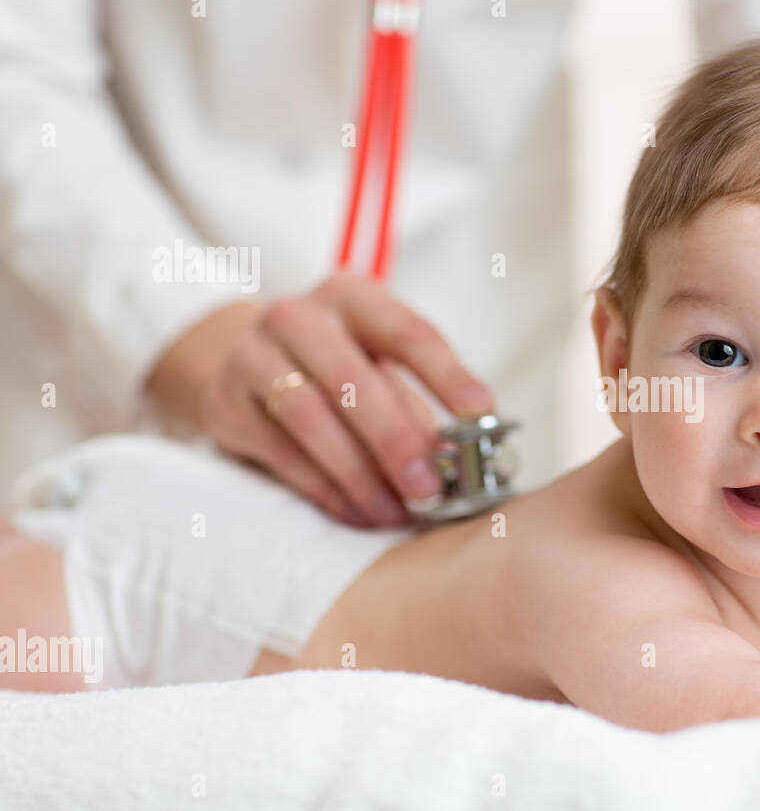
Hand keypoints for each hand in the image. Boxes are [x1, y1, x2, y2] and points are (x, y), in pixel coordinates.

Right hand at [147, 272, 494, 525]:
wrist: (242, 366)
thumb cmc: (336, 371)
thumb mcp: (377, 368)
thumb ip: (416, 406)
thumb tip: (462, 461)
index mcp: (350, 297)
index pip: (408, 333)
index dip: (448, 376)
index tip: (481, 415)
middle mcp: (297, 316)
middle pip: (352, 379)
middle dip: (397, 440)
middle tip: (431, 488)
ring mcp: (252, 356)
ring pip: (311, 419)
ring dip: (360, 474)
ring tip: (396, 511)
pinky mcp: (226, 405)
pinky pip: (283, 454)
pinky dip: (327, 491)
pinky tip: (359, 513)